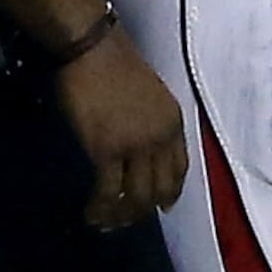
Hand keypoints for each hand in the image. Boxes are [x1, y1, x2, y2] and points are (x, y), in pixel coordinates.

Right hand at [57, 28, 188, 230]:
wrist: (92, 48)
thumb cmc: (113, 64)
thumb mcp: (150, 94)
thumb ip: (150, 123)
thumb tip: (139, 152)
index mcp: (173, 122)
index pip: (180, 169)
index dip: (170, 193)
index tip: (161, 207)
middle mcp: (161, 137)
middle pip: (160, 189)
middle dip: (143, 211)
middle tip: (125, 220)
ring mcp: (136, 146)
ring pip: (136, 196)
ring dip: (121, 215)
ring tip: (107, 223)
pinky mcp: (107, 150)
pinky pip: (109, 191)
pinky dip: (101, 208)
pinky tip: (92, 213)